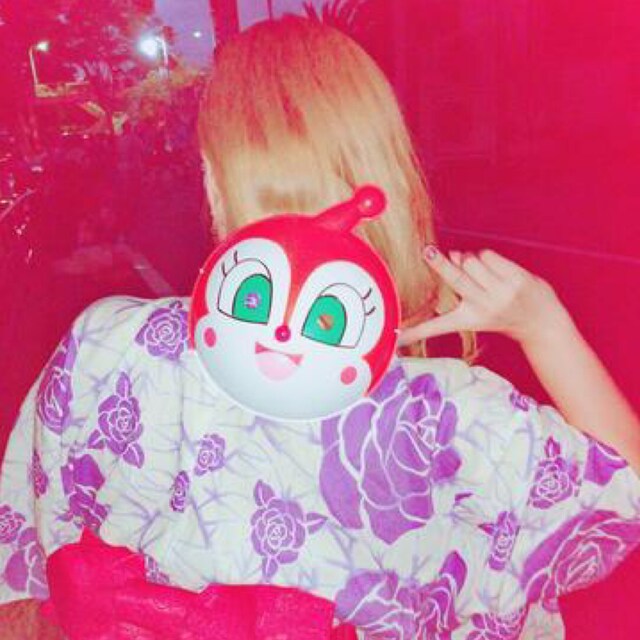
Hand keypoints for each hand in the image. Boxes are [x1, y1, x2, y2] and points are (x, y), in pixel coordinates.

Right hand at [399, 246, 573, 346]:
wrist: (541, 322)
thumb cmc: (504, 314)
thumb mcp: (476, 314)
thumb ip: (460, 291)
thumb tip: (452, 257)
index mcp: (466, 320)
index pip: (434, 327)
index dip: (412, 332)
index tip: (395, 338)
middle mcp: (481, 307)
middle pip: (454, 278)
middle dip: (439, 263)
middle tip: (427, 251)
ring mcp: (499, 292)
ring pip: (471, 260)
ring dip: (470, 260)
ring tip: (480, 273)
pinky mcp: (514, 279)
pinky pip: (488, 256)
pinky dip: (487, 258)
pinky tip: (495, 270)